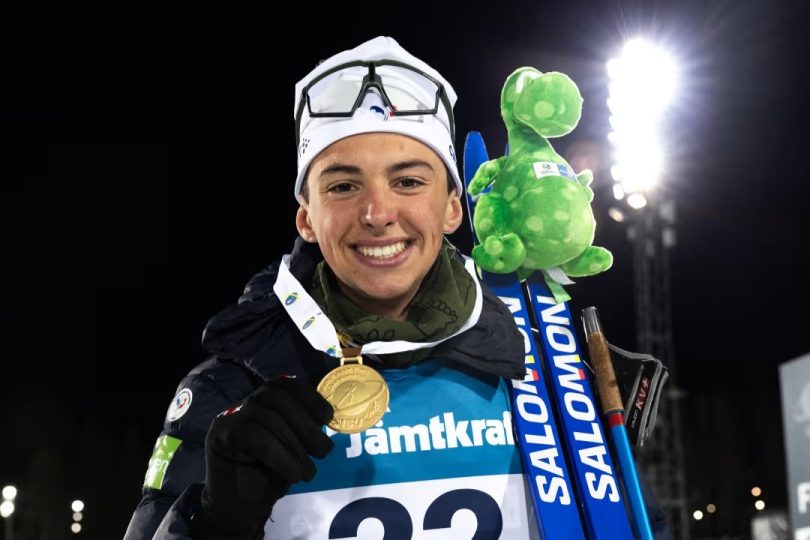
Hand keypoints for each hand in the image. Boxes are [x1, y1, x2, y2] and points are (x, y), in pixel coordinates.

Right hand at [189, 377, 333, 538]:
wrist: (239, 508)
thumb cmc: (270, 475)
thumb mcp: (294, 448)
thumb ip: (303, 429)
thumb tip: (326, 417)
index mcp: (264, 402)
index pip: (284, 384)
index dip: (308, 396)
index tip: (328, 417)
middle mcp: (245, 404)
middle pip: (276, 397)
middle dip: (305, 424)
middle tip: (324, 452)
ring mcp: (229, 416)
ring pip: (267, 418)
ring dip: (295, 446)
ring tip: (308, 473)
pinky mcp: (219, 434)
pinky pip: (253, 436)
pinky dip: (278, 455)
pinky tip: (292, 474)